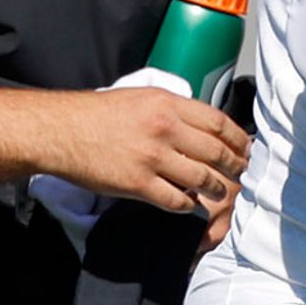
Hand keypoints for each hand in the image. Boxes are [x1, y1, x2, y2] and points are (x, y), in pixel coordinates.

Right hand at [39, 85, 249, 216]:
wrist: (60, 131)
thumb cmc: (97, 114)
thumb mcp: (140, 98)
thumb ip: (172, 109)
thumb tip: (202, 124)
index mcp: (167, 104)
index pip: (218, 122)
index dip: (238, 139)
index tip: (245, 149)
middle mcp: (164, 128)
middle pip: (217, 152)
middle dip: (235, 167)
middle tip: (241, 175)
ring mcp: (152, 157)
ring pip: (202, 179)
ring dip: (216, 189)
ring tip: (219, 193)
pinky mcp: (139, 184)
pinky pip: (177, 201)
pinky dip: (189, 207)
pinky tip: (190, 206)